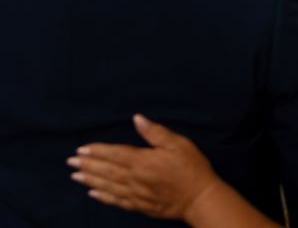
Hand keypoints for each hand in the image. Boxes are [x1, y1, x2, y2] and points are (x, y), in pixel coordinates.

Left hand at [67, 115, 218, 220]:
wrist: (200, 198)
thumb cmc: (191, 168)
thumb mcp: (178, 144)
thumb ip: (155, 132)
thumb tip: (137, 118)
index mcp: (143, 161)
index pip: (114, 154)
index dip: (97, 151)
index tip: (82, 149)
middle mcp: (135, 179)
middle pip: (106, 171)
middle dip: (87, 165)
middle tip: (71, 162)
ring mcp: (136, 194)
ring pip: (107, 186)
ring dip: (90, 181)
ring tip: (75, 176)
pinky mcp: (140, 206)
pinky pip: (117, 201)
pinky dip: (103, 198)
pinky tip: (94, 195)